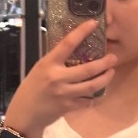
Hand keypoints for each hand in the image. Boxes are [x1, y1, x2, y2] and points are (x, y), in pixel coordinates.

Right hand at [4, 20, 116, 136]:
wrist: (24, 114)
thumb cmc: (31, 89)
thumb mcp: (40, 69)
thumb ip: (55, 61)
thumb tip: (72, 49)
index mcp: (48, 64)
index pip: (67, 44)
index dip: (82, 32)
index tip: (94, 23)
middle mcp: (58, 78)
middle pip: (88, 69)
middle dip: (104, 63)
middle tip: (113, 58)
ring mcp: (64, 93)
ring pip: (91, 86)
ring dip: (105, 79)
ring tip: (111, 72)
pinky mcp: (68, 107)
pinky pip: (86, 101)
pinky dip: (93, 97)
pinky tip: (96, 93)